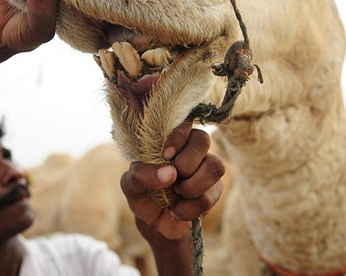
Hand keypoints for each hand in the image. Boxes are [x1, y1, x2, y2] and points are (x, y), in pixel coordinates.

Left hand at [121, 120, 224, 241]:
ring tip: (176, 193)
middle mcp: (192, 149)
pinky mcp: (214, 191)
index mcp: (171, 139)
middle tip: (171, 178)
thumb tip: (170, 173)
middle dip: (185, 163)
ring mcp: (206, 168)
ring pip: (215, 166)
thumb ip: (141, 175)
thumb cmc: (143, 194)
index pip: (184, 121)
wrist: (154, 223)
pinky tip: (177, 210)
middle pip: (203, 139)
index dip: (178, 136)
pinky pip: (210, 196)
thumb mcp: (131, 185)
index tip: (165, 154)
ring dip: (192, 186)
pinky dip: (189, 208)